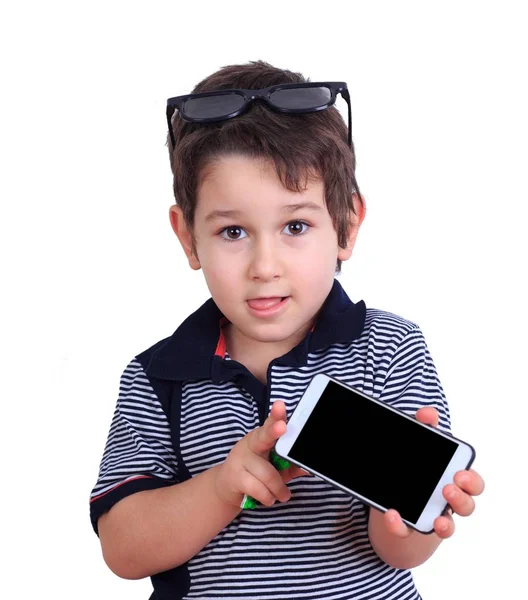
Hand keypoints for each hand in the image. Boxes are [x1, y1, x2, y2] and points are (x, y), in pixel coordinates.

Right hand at [214, 400, 309, 508]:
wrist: (226, 486)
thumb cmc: (256, 473)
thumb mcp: (276, 468)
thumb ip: (291, 466)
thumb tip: (309, 468)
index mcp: (262, 437)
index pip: (270, 423)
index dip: (276, 415)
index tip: (280, 405)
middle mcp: (251, 443)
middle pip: (263, 436)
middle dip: (274, 430)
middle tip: (283, 427)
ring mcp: (241, 459)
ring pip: (268, 474)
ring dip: (279, 489)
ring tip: (282, 494)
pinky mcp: (235, 476)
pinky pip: (259, 488)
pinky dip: (268, 497)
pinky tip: (269, 498)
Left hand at [381, 406, 484, 538]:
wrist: (392, 488)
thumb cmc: (415, 462)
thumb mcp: (417, 441)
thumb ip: (423, 424)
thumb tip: (428, 413)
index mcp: (454, 479)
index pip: (473, 482)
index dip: (471, 481)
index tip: (460, 474)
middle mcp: (447, 500)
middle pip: (467, 506)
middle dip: (461, 498)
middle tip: (448, 487)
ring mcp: (431, 516)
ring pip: (447, 526)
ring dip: (445, 523)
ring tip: (437, 518)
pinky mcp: (408, 525)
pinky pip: (406, 531)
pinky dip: (399, 525)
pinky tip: (392, 514)